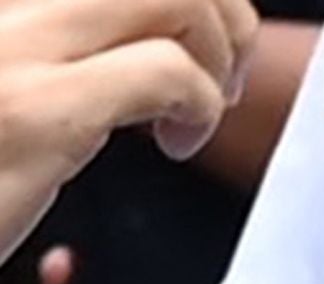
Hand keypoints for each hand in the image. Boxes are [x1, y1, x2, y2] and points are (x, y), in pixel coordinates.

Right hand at [0, 0, 257, 250]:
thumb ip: (50, 48)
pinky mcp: (37, 109)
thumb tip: (127, 77)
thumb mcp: (8, 78)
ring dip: (217, 52)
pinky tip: (175, 143)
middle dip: (216, 13)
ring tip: (196, 109)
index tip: (181, 43)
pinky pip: (167, 75)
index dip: (174, 1)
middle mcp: (5, 6)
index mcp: (7, 4)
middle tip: (215, 79)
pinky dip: (199, 107)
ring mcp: (11, 46)